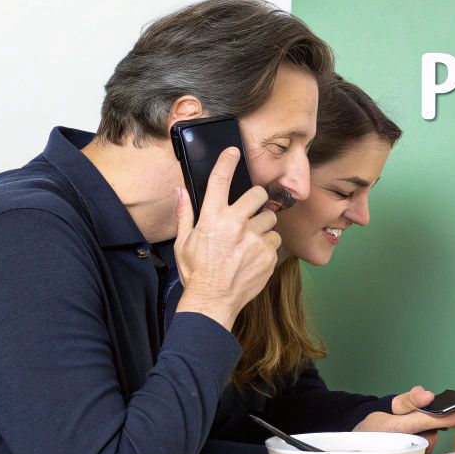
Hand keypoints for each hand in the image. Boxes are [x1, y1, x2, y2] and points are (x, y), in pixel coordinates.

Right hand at [173, 148, 280, 329]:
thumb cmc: (196, 272)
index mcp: (212, 218)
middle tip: (250, 210)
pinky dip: (267, 246)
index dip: (228, 161)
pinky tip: (254, 256)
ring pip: (270, 218)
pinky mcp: (269, 254)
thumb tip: (179, 190)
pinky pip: (275, 241)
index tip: (233, 152)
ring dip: (263, 226)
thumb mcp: (183, 242)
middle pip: (258, 194)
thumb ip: (184, 214)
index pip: (220, 180)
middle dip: (256, 199)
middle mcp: (236, 224)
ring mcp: (255, 239)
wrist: (213, 301)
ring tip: (250, 240)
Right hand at [356, 386, 454, 453]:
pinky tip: (411, 442)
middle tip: (416, 420)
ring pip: (430, 444)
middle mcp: (402, 447)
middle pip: (431, 434)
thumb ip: (409, 400)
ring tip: (410, 432)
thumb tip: (428, 395)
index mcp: (394, 428)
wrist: (361, 446)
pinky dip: (423, 445)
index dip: (447, 417)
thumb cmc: (376, 424)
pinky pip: (425, 453)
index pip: (427, 422)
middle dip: (430, 425)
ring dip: (426, 435)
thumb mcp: (388, 406)